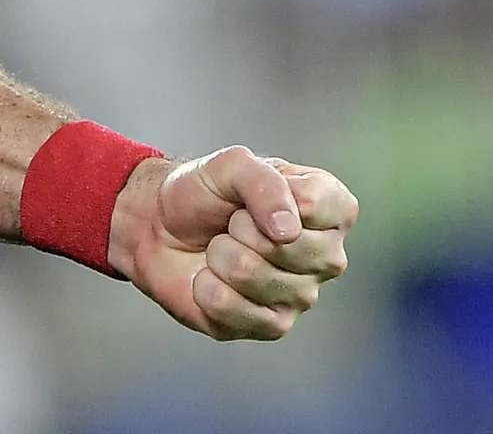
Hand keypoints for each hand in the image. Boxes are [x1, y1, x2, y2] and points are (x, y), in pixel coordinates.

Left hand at [111, 145, 356, 340]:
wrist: (161, 228)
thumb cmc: (205, 193)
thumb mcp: (232, 165)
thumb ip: (264, 182)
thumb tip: (288, 232)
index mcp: (331, 207)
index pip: (314, 205)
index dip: (266, 197)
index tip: (250, 195)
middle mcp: (327, 254)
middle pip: (285, 246)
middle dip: (240, 229)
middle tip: (232, 223)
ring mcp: (303, 294)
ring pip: (253, 276)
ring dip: (220, 256)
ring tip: (220, 249)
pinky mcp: (272, 327)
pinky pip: (233, 309)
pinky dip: (206, 288)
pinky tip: (211, 279)